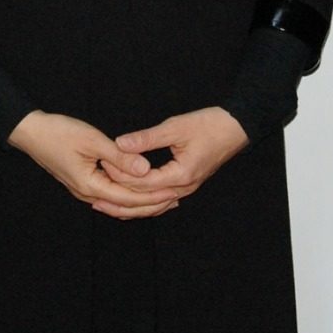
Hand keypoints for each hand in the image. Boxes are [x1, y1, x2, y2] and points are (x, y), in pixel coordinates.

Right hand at [8, 110, 179, 218]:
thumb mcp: (93, 140)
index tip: (174, 191)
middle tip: (176, 198)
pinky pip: (109, 196)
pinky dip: (126, 197)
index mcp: (91, 185)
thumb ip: (120, 157)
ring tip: (163, 199)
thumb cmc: (59, 132)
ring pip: (117, 204)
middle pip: (125, 206)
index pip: (129, 198)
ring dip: (140, 203)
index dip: (153, 196)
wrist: (31, 133)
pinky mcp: (82, 183)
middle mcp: (87, 194)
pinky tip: (137, 192)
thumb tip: (145, 170)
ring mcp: (83, 190)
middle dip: (151, 204)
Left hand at [108, 107, 249, 203]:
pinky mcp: (187, 184)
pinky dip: (145, 203)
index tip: (102, 167)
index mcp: (180, 175)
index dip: (121, 176)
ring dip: (131, 207)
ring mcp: (187, 188)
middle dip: (120, 199)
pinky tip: (132, 203)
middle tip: (95, 195)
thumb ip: (146, 138)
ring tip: (107, 206)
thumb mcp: (175, 127)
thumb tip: (119, 143)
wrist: (237, 127)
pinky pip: (162, 200)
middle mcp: (184, 187)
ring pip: (154, 206)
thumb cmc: (209, 125)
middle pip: (146, 201)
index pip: (142, 183)